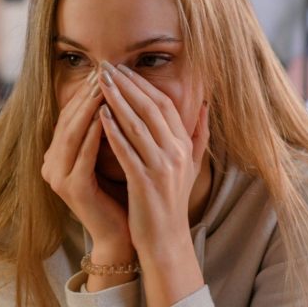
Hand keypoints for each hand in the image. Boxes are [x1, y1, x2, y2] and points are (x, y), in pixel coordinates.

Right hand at [41, 74, 129, 251]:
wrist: (124, 235)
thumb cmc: (123, 194)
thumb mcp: (114, 157)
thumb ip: (110, 130)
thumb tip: (120, 94)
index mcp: (59, 156)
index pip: (72, 116)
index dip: (86, 93)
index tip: (106, 71)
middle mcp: (52, 164)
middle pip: (69, 121)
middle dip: (87, 95)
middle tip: (104, 71)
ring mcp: (58, 177)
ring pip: (73, 134)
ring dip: (89, 109)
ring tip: (105, 87)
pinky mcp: (72, 189)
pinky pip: (83, 156)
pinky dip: (95, 135)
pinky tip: (108, 118)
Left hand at [96, 61, 208, 263]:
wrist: (166, 239)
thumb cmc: (172, 202)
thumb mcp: (191, 166)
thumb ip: (199, 134)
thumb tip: (206, 104)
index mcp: (185, 146)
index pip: (165, 105)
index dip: (144, 85)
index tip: (124, 70)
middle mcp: (176, 153)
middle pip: (151, 109)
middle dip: (128, 85)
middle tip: (107, 66)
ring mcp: (162, 167)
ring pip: (138, 125)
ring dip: (118, 101)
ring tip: (100, 83)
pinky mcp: (145, 182)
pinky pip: (128, 150)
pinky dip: (115, 131)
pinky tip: (101, 115)